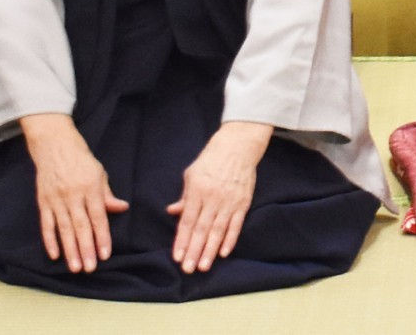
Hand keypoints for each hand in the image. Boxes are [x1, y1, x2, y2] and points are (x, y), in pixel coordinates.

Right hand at [20, 112, 128, 272]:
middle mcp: (73, 194)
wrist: (55, 146)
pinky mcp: (43, 202)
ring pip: (64, 229)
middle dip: (86, 249)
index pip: (98, 216)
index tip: (105, 254)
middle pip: (81, 226)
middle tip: (90, 268)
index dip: (102, 236)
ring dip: (69, 249)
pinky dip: (50, 240)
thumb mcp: (99, 173)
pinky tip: (54, 255)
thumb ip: (107, 194)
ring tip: (74, 267)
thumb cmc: (81, 160)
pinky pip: (47, 224)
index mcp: (91, 187)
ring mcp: (56, 199)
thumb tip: (121, 209)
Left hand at [167, 120, 272, 272]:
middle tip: (188, 269)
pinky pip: (236, 224)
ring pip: (218, 230)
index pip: (188, 220)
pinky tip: (224, 252)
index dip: (182, 240)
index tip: (177, 256)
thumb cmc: (211, 160)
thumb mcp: (192, 174)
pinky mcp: (243, 202)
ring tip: (203, 266)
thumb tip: (172, 212)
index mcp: (198, 190)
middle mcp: (213, 198)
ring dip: (210, 250)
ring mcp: (229, 201)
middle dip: (194, 250)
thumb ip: (184, 196)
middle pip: (202, 229)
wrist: (238, 145)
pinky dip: (230, 238)